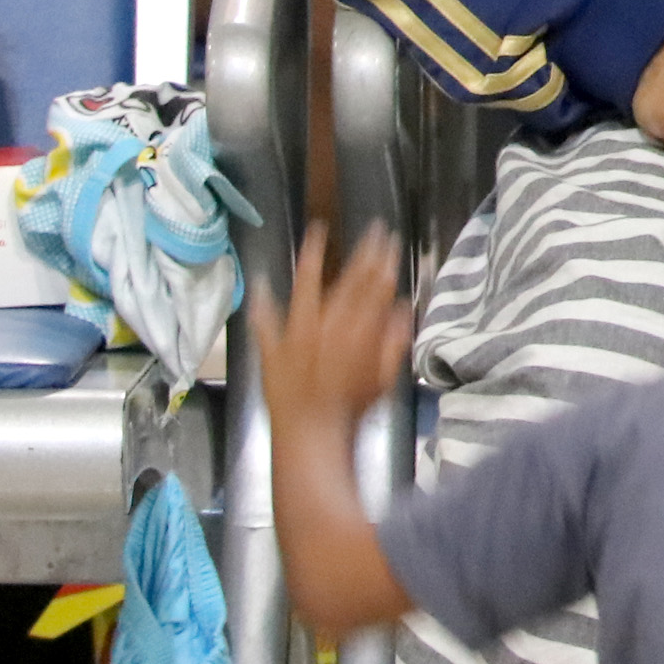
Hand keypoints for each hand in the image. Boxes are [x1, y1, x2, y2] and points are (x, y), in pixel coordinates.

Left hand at [262, 226, 414, 440]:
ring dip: (312, 260)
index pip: (375, 288)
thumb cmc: (352, 409)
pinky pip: (265, 321)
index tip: (392, 239)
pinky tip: (259, 279)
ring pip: (306, 290)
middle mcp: (326, 325)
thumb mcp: (384, 377)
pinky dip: (261, 301)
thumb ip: (394, 340)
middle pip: (348, 283)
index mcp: (357, 332)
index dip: (384, 262)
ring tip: (316, 232)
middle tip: (374, 228)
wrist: (309, 434)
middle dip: (362, 253)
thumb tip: (403, 306)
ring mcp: (296, 334)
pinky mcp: (272, 347)